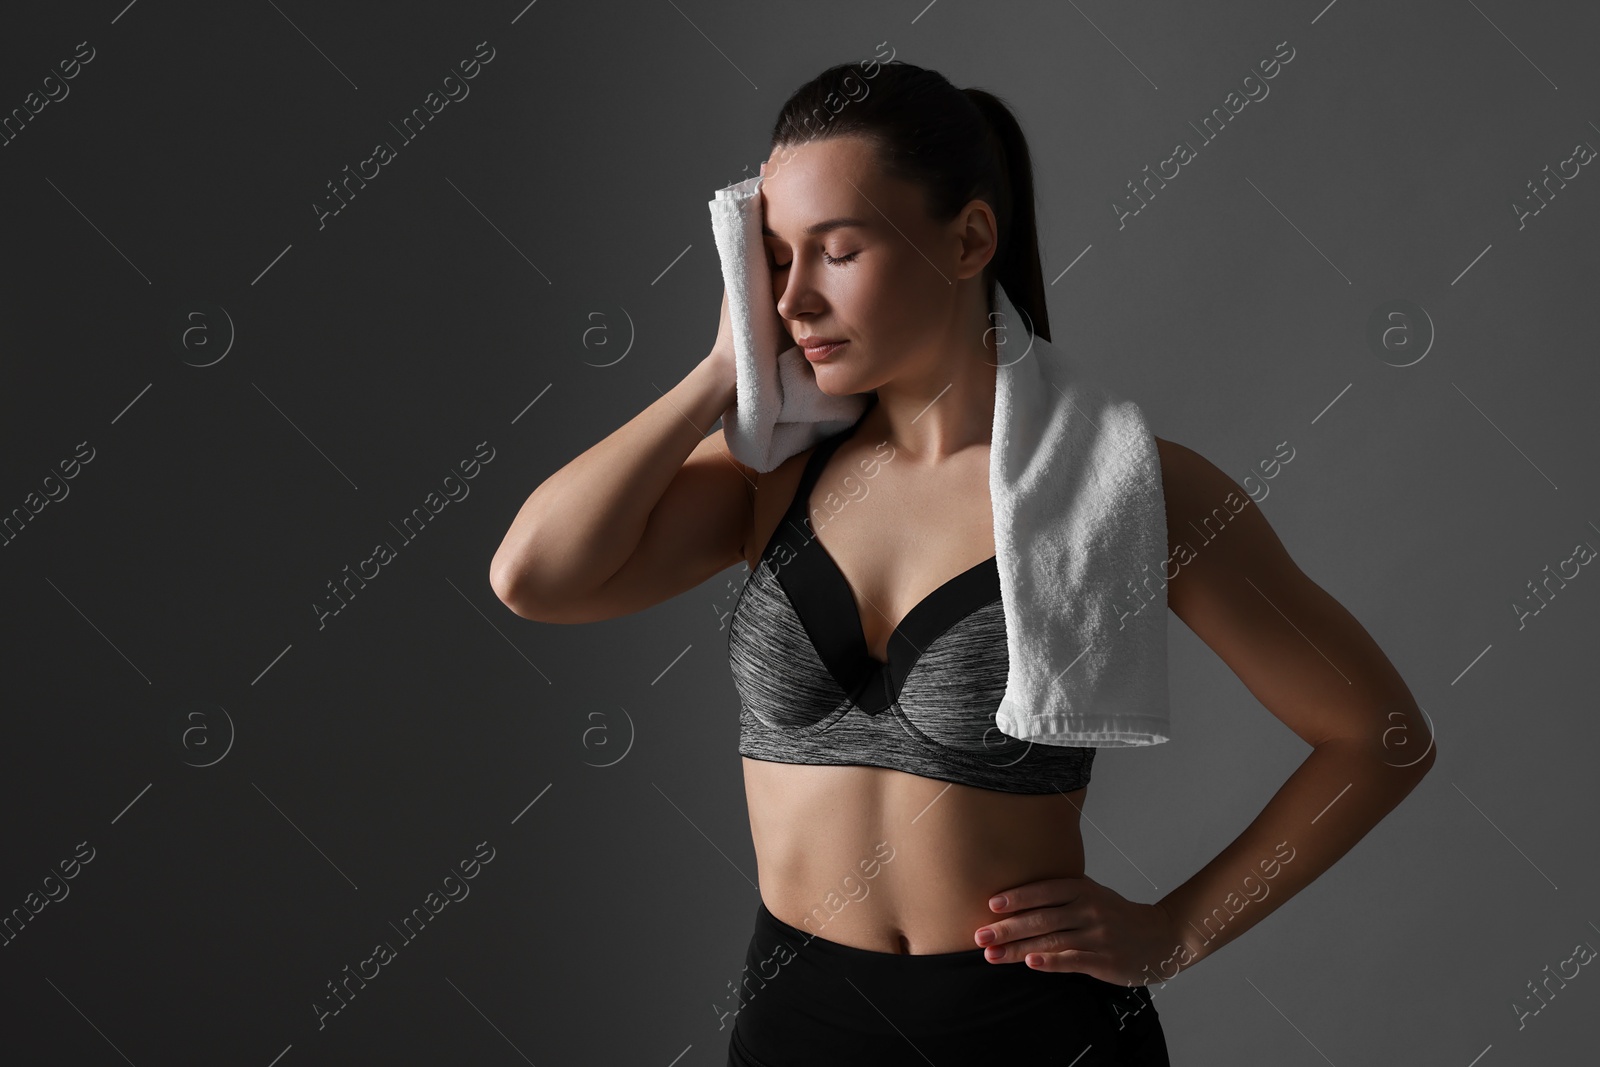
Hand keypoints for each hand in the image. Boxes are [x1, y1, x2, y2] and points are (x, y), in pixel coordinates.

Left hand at [973, 875, 1184, 987]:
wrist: (1160, 937)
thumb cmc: (1116, 915)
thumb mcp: (1091, 894)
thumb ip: (1060, 893)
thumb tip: (1015, 897)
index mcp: (1082, 889)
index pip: (1044, 890)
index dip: (1017, 897)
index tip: (990, 905)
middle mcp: (1089, 909)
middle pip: (1041, 917)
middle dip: (1007, 927)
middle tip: (979, 935)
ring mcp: (1097, 935)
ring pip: (1051, 940)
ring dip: (1018, 949)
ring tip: (992, 955)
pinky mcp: (1105, 960)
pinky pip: (1073, 959)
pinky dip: (1051, 961)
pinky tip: (1031, 963)